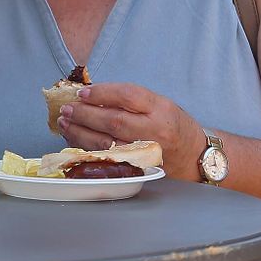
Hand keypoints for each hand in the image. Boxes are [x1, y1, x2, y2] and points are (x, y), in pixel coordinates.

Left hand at [57, 82, 207, 181]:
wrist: (195, 156)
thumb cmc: (173, 125)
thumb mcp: (159, 104)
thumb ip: (130, 100)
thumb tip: (90, 94)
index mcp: (160, 108)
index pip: (127, 95)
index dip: (101, 93)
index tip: (82, 93)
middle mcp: (154, 130)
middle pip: (114, 121)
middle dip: (85, 114)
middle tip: (67, 109)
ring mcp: (145, 152)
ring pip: (107, 143)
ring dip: (80, 132)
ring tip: (64, 123)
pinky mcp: (138, 168)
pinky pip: (107, 158)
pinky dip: (87, 148)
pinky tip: (74, 139)